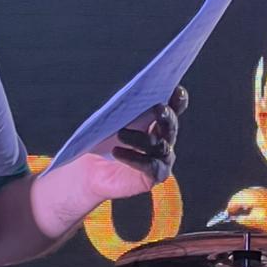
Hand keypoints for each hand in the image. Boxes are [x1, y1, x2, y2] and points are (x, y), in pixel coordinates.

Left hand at [85, 84, 188, 202]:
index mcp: (155, 121)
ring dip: (141, 138)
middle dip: (167, 116)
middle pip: (170, 126)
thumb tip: (123, 96)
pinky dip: (134, 158)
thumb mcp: (108, 122)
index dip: (178, 100)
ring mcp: (161, 159)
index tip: (176, 90)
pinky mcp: (154, 176)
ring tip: (121, 133)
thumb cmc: (100, 143)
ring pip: (160, 146)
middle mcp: (163, 139)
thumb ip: (120, 109)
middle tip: (159, 108)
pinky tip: (117, 152)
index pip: (173, 108)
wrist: (88, 173)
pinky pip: (149, 166)